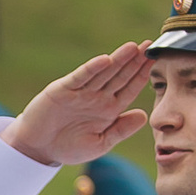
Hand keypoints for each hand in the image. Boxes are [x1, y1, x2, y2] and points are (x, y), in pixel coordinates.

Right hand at [3, 42, 155, 166]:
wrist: (38, 148)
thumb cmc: (69, 147)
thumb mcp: (100, 144)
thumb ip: (120, 130)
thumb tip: (144, 115)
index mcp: (109, 109)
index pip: (130, 88)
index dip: (142, 75)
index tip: (156, 61)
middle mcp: (97, 97)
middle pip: (120, 76)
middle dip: (134, 61)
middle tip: (150, 45)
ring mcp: (81, 92)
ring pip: (103, 73)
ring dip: (117, 60)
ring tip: (133, 47)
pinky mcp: (63, 90)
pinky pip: (80, 78)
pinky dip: (91, 69)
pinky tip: (105, 60)